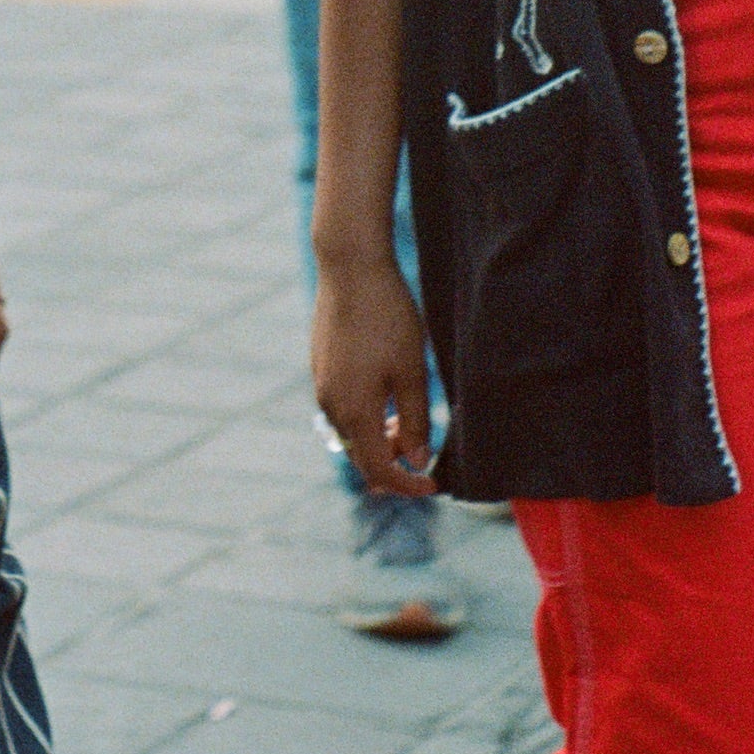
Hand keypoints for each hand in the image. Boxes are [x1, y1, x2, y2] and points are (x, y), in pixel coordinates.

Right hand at [313, 253, 434, 496]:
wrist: (350, 268)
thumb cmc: (387, 318)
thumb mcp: (412, 371)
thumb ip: (415, 421)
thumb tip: (416, 460)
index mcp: (354, 411)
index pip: (379, 469)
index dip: (407, 485)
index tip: (433, 484)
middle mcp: (330, 404)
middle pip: (360, 456)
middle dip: (392, 466)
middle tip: (422, 460)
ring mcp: (321, 384)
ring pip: (350, 432)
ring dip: (378, 441)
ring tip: (406, 426)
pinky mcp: (321, 366)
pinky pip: (342, 409)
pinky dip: (365, 419)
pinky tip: (386, 400)